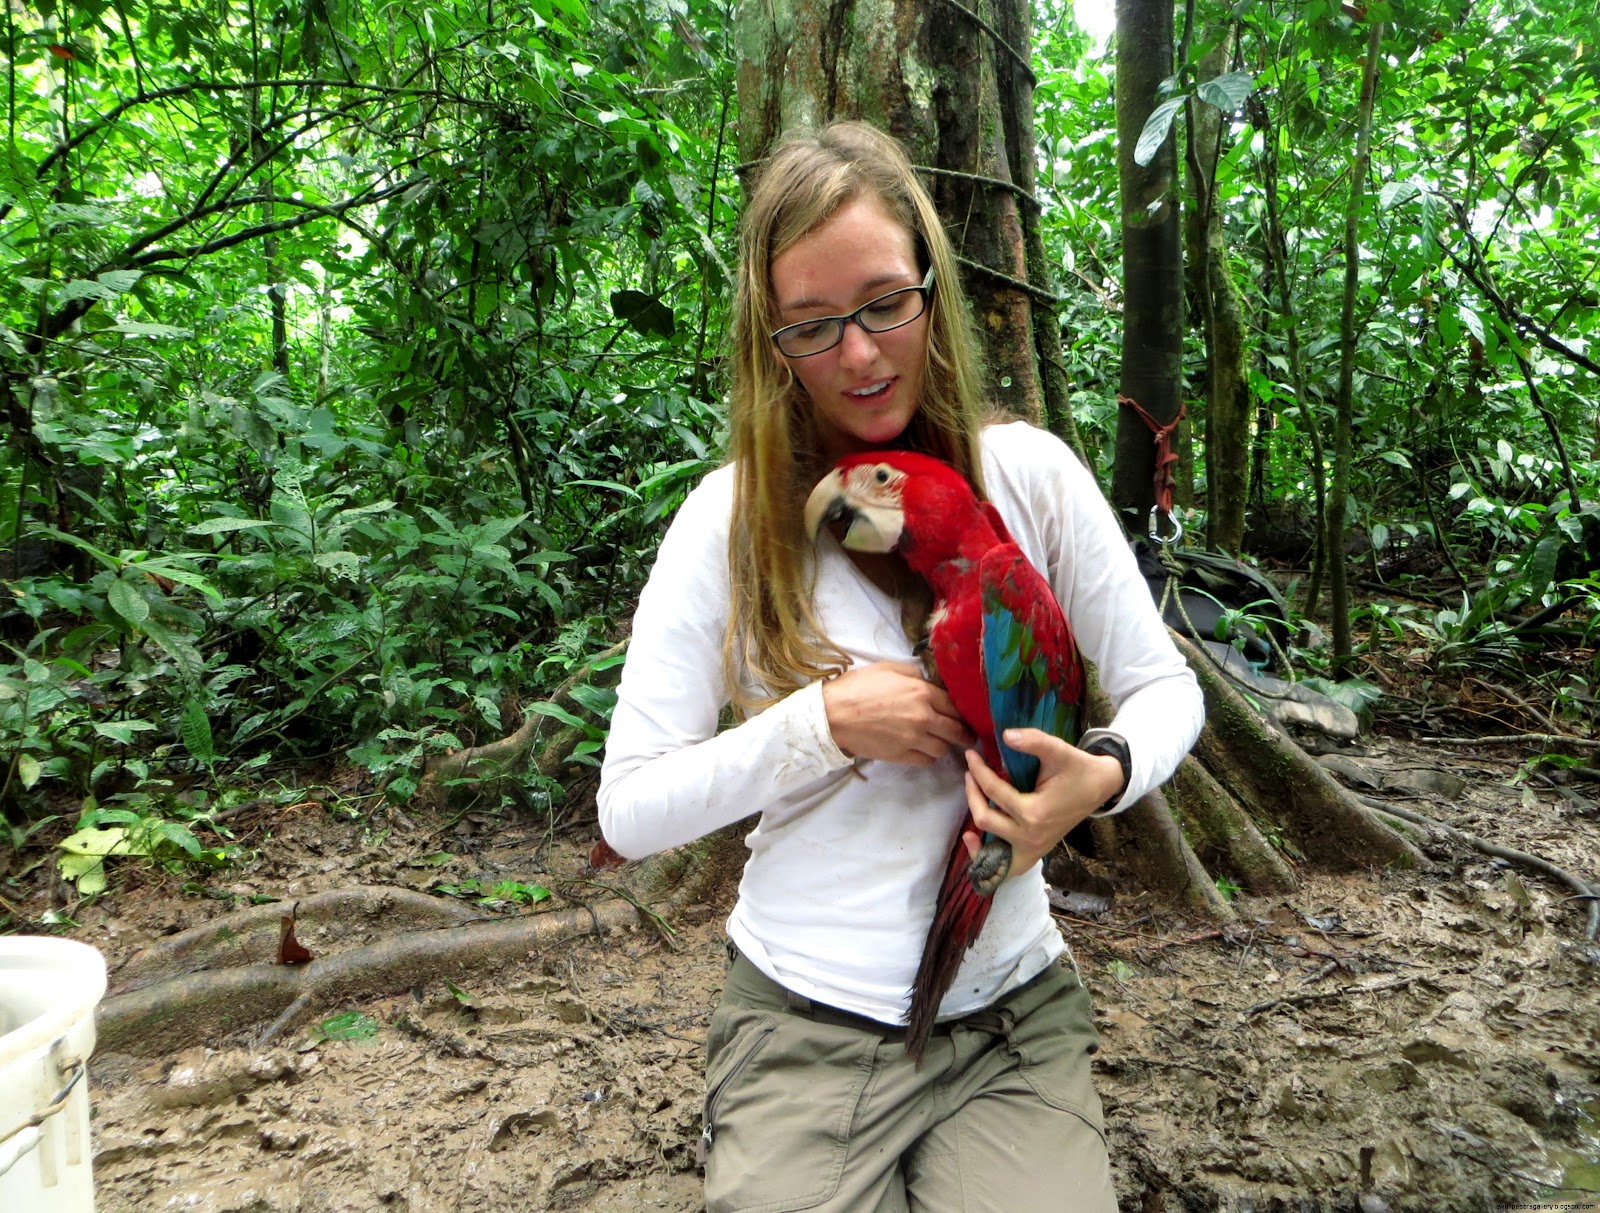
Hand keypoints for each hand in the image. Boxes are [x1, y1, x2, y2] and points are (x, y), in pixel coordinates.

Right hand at [822, 661, 975, 766]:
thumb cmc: (858, 687)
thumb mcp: (888, 668)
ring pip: (942, 749)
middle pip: (956, 731)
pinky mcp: (900, 756)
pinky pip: (926, 761)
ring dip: (943, 745)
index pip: (955, 706)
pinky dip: (928, 756)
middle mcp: (923, 717)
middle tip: (967, 736)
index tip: (965, 716)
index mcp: (922, 692)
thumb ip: (915, 675)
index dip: (962, 712)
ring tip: (939, 741)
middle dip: (964, 734)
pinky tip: (923, 750)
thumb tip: (929, 683)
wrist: (833, 714)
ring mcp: (913, 739)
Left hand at [960, 730, 1125, 879]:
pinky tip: (973, 837)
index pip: (993, 792)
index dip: (978, 771)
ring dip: (975, 826)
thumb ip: (1034, 741)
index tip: (971, 755)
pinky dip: (986, 855)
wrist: (1100, 787)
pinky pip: (1004, 865)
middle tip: (970, 774)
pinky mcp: (1035, 852)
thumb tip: (1006, 734)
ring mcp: (1033, 849)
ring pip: (988, 848)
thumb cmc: (1079, 768)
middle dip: (972, 794)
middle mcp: (1031, 836)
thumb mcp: (1059, 750)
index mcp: (1035, 813)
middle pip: (984, 819)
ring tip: (972, 802)